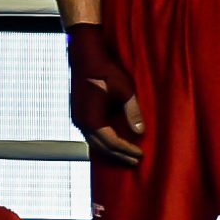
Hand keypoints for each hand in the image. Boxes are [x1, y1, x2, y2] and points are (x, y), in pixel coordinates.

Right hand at [65, 23, 142, 165]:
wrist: (86, 57)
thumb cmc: (105, 72)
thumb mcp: (124, 91)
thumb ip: (132, 112)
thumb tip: (140, 132)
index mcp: (92, 120)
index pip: (111, 143)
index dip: (127, 150)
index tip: (140, 154)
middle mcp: (81, 123)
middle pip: (101, 147)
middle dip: (119, 156)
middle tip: (135, 162)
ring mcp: (78, 119)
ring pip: (94, 143)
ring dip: (111, 151)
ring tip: (126, 157)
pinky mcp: (79, 114)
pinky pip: (91, 135)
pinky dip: (103, 142)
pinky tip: (113, 144)